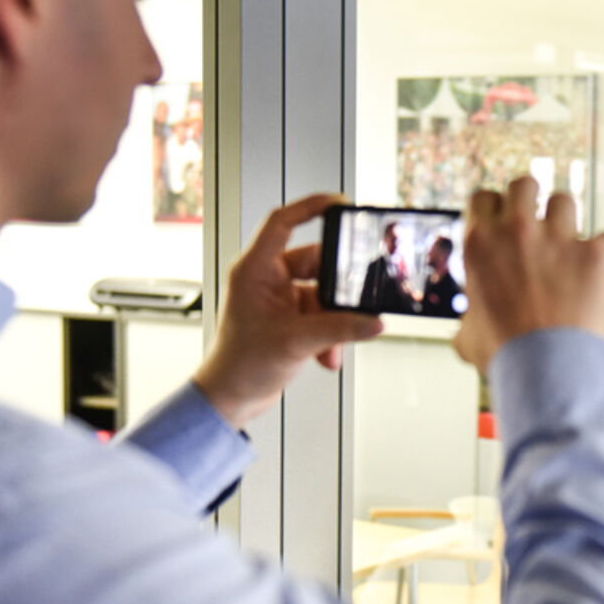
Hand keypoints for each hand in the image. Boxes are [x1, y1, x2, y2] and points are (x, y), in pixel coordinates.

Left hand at [193, 194, 383, 427]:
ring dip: (334, 322)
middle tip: (352, 303)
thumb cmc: (238, 365)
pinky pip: (322, 316)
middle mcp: (266, 280)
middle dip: (335, 292)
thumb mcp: (295, 342)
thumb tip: (372, 321)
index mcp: (255, 270)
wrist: (231, 399)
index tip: (340, 204)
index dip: (312, 207)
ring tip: (333, 344)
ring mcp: (279, 299)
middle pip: (315, 264)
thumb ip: (338, 329)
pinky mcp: (290, 319)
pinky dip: (330, 335)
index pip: (283, 222)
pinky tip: (327, 355)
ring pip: (323, 295)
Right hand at [453, 176, 603, 374]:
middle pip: (524, 184)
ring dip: (566, 221)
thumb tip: (470, 327)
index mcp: (481, 245)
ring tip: (568, 245)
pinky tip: (598, 270)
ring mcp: (559, 239)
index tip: (502, 222)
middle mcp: (518, 232)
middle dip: (531, 200)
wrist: (546, 370)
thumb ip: (470, 317)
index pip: (483, 198)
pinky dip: (603, 253)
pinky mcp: (596, 253)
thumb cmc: (507, 356)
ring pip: (565, 200)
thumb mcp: (468, 336)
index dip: (494, 209)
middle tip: (536, 223)